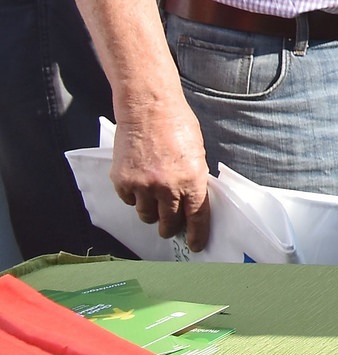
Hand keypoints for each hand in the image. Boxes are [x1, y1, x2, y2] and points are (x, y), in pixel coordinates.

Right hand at [112, 100, 212, 249]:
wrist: (148, 109)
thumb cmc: (177, 125)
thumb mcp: (197, 153)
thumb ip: (193, 178)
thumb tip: (191, 200)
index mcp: (192, 179)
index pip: (196, 216)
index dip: (197, 234)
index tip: (196, 244)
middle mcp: (167, 187)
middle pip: (169, 222)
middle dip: (171, 227)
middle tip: (171, 227)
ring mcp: (142, 186)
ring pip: (146, 216)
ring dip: (151, 213)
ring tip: (153, 201)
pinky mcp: (122, 181)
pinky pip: (129, 201)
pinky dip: (134, 197)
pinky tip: (138, 183)